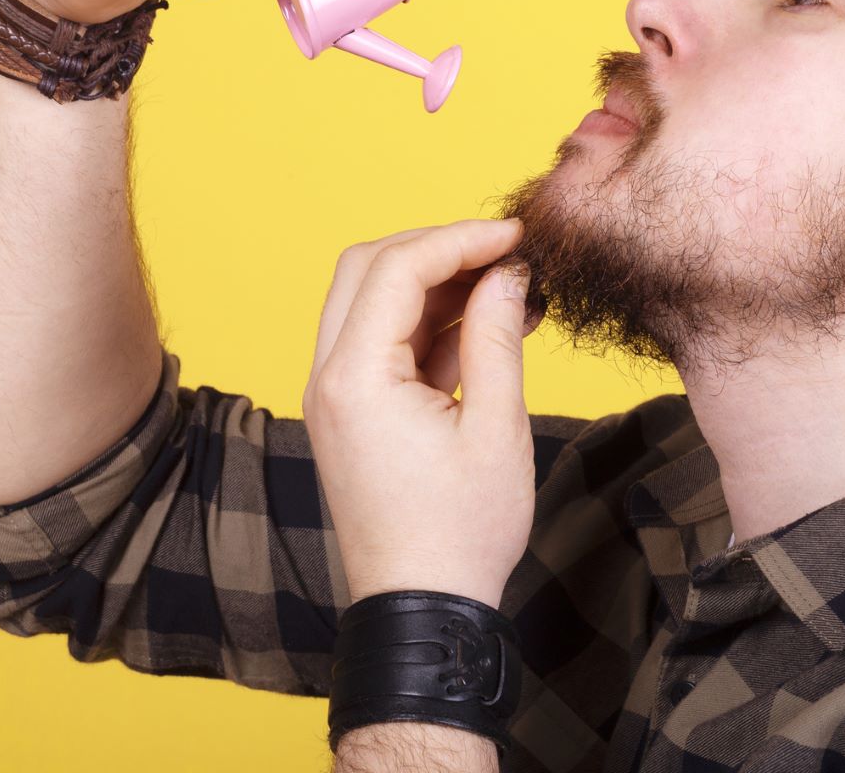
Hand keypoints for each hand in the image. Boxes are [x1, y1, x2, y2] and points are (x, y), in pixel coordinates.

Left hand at [303, 218, 542, 610]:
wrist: (423, 609)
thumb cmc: (461, 533)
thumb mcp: (495, 429)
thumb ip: (496, 337)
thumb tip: (507, 273)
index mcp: (355, 379)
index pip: (397, 268)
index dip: (460, 238)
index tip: (516, 236)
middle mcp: (328, 379)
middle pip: (367, 269)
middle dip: (438, 249)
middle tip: (505, 254)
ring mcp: (334, 397)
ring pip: (371, 302)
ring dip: (436, 286)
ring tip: (510, 291)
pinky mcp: (351, 414)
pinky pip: (382, 343)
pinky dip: (428, 325)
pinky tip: (487, 326)